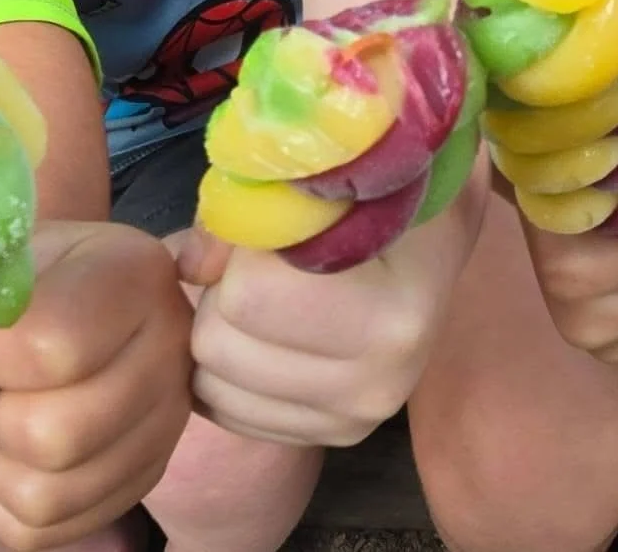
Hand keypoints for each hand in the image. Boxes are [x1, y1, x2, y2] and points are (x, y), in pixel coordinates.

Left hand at [0, 221, 193, 550]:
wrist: (34, 294)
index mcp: (133, 271)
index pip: (50, 349)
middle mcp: (173, 344)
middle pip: (56, 437)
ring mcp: (169, 415)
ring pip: (50, 497)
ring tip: (3, 410)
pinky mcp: (145, 472)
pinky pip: (46, 531)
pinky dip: (2, 501)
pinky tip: (12, 448)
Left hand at [178, 164, 486, 446]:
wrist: (430, 249)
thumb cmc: (372, 202)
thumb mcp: (320, 181)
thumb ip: (248, 209)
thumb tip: (188, 266)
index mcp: (394, 311)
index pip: (250, 295)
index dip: (241, 250)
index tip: (275, 229)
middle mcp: (382, 380)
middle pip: (219, 343)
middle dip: (222, 293)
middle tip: (263, 266)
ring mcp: (358, 418)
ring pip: (212, 383)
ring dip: (221, 332)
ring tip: (270, 297)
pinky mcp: (333, 436)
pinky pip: (226, 413)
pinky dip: (228, 372)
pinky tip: (268, 335)